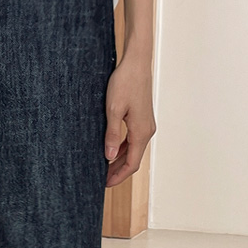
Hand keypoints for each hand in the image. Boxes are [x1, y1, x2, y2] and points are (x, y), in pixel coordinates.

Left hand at [104, 52, 154, 189]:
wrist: (136, 63)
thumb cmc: (125, 83)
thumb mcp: (113, 110)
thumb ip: (111, 135)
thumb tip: (108, 157)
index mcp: (141, 132)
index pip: (132, 164)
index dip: (118, 176)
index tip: (105, 184)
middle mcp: (147, 131)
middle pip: (133, 159)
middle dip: (117, 171)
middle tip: (100, 179)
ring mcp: (146, 125)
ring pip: (132, 150)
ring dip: (119, 160)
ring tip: (103, 167)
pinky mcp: (142, 118)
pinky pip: (132, 139)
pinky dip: (121, 148)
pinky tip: (110, 150)